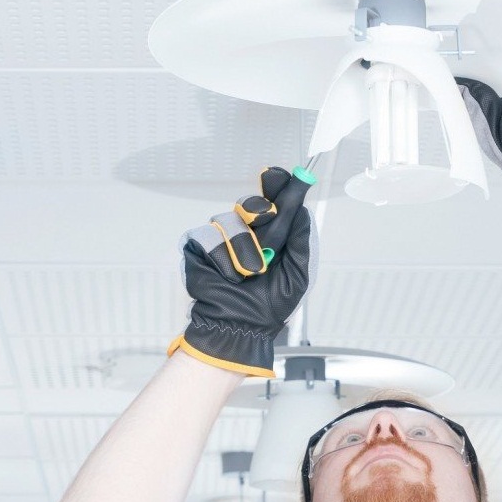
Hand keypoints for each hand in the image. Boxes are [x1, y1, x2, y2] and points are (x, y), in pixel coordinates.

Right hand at [168, 167, 316, 376]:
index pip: (272, 201)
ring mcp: (220, 239)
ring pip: (229, 219)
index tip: (278, 174)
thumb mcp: (298, 274)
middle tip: (266, 219)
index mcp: (270, 236)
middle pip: (249, 202)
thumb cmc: (269, 306)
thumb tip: (303, 211)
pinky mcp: (197, 248)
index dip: (275, 185)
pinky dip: (223, 258)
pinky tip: (230, 276)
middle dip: (259, 209)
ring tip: (251, 273)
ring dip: (244, 248)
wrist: (242, 327)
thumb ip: (302, 242)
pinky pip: (208, 237)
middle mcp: (244, 233)